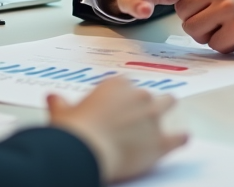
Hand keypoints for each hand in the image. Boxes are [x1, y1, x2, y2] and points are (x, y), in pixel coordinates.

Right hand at [48, 77, 187, 183]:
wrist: (86, 149)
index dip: (123, 96)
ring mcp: (152, 117)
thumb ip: (60, 104)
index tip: (118, 105)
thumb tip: (52, 98)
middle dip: (146, 103)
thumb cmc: (74, 130)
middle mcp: (138, 95)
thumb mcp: (62, 113)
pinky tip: (181, 139)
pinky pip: (179, 137)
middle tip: (138, 116)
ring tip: (164, 118)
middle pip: (150, 93)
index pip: (126, 84)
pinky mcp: (160, 140)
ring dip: (166, 111)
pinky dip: (180, 138)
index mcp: (117, 85)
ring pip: (169, 104)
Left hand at [173, 0, 233, 52]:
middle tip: (215, 27)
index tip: (198, 15)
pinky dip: (226, 46)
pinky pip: (215, 45)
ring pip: (193, 29)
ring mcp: (227, 6)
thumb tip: (179, 4)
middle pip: (182, 13)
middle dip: (196, 25)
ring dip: (209, 37)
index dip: (187, 9)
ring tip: (228, 31)